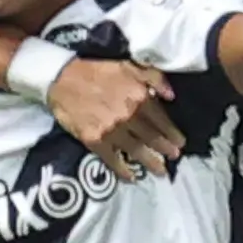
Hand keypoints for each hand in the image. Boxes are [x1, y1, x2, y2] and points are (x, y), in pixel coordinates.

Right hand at [49, 60, 182, 180]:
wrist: (61, 78)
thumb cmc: (96, 70)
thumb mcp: (129, 64)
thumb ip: (154, 77)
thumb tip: (172, 96)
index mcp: (139, 97)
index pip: (162, 120)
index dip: (173, 133)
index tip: (180, 143)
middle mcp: (129, 116)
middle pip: (152, 138)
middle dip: (165, 150)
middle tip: (174, 158)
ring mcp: (112, 131)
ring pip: (137, 151)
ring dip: (151, 162)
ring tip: (160, 171)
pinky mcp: (95, 141)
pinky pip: (113, 159)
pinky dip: (123, 170)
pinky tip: (131, 177)